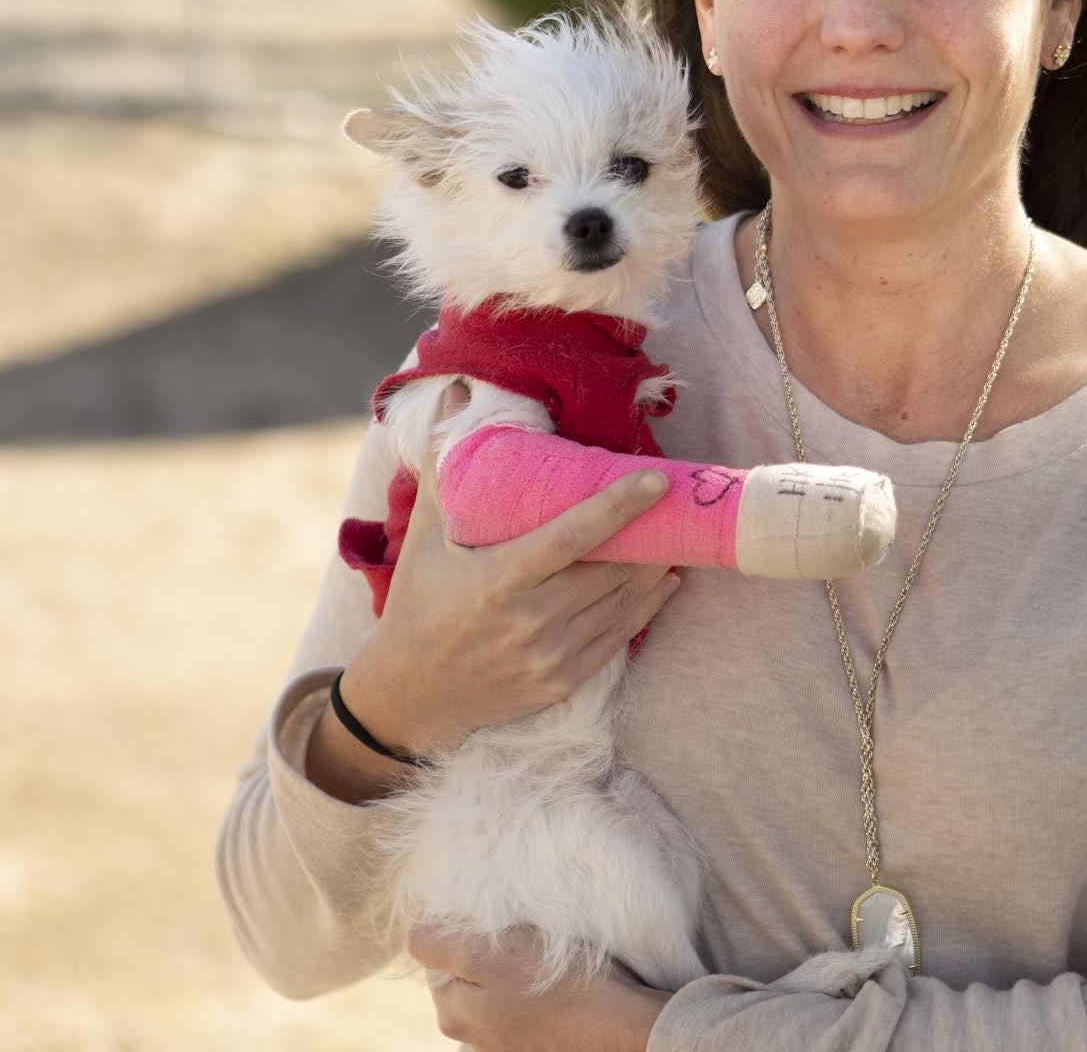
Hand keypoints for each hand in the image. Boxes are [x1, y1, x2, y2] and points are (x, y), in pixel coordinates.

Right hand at [339, 382, 680, 759]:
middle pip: (610, 571)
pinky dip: (646, 607)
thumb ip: (444, 465)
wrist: (411, 694)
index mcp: (498, 581)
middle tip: (675, 504)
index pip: (571, 537)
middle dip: (648, 537)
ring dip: (654, 569)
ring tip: (675, 536)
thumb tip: (456, 391)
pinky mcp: (563, 682)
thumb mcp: (423, 537)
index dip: (618, 507)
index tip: (656, 479)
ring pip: (623, 604)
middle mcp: (530, 621)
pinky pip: (619, 638)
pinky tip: (661, 582)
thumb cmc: (418, 603)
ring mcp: (550, 656)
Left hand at [410, 922, 672, 1051]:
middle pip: (470, 970)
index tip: (499, 919)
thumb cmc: (558, 987)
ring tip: (548, 952)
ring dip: (517, 963)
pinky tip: (561, 976)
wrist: (620, 1027)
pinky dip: (539, 983)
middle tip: (525, 932)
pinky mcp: (538, 1038)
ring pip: (500, 983)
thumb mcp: (490, 954)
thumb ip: (440, 944)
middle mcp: (472, 1034)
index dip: (466, 928)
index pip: (440, 953)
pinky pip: (527, 1000)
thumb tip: (414, 934)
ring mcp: (506, 1040)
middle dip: (492, 947)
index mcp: (452, 1012)